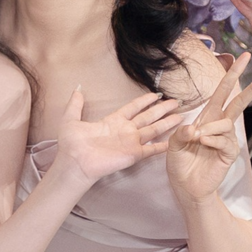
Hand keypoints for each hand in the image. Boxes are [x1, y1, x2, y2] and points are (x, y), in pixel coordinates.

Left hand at [55, 89, 183, 184]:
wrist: (75, 163)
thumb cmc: (72, 144)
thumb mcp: (70, 119)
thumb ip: (75, 104)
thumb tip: (77, 89)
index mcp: (113, 121)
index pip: (133, 108)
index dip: (144, 101)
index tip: (156, 94)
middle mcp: (125, 130)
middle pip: (147, 117)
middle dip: (161, 109)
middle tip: (175, 102)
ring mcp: (131, 142)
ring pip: (153, 129)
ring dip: (167, 123)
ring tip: (181, 115)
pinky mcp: (134, 154)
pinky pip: (152, 149)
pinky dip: (163, 145)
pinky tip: (174, 141)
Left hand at [167, 52, 251, 202]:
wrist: (185, 186)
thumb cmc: (180, 163)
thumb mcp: (173, 144)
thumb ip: (181, 132)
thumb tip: (197, 128)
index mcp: (206, 118)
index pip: (222, 93)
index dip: (231, 75)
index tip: (242, 58)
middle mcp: (219, 126)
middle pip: (239, 102)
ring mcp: (226, 139)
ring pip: (226, 123)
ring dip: (209, 129)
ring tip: (197, 139)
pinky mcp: (229, 153)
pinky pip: (225, 140)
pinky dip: (211, 141)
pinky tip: (203, 145)